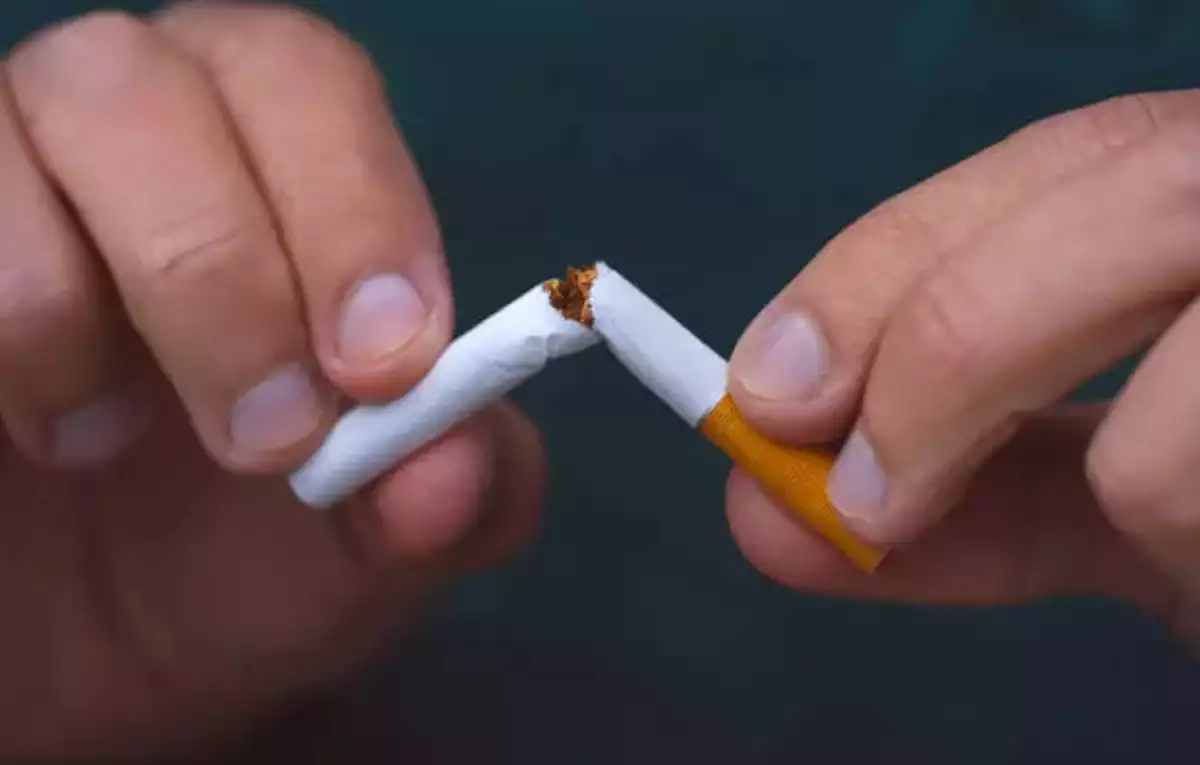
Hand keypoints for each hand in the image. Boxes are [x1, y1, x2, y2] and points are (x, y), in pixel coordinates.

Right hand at [0, 5, 543, 760]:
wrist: (73, 646)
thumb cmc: (235, 558)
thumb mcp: (374, 549)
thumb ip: (458, 500)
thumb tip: (455, 468)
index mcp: (274, 161)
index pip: (309, 82)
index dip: (354, 208)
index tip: (383, 365)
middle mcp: (130, 126)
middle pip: (153, 79)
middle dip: (219, 263)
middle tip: (266, 437)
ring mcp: (4, 170)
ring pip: (22, 117)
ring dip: (70, 302)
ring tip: (101, 446)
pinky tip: (24, 430)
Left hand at [725, 92, 1199, 648]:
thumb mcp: (1125, 492)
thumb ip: (970, 488)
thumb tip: (770, 512)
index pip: (1060, 165)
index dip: (891, 269)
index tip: (768, 392)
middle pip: (1132, 197)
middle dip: (958, 347)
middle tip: (862, 498)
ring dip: (1156, 491)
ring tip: (1197, 544)